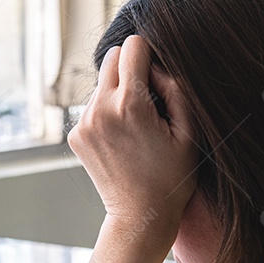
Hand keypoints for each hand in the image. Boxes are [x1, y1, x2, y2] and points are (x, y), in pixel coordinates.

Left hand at [68, 35, 199, 245]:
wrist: (140, 216)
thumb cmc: (172, 177)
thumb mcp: (188, 131)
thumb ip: (175, 87)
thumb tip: (156, 64)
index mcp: (130, 104)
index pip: (133, 46)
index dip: (150, 58)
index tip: (158, 83)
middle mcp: (100, 109)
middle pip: (112, 57)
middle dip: (131, 70)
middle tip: (148, 103)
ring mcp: (83, 123)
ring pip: (101, 82)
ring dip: (117, 93)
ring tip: (135, 128)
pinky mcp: (75, 135)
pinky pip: (92, 106)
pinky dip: (106, 113)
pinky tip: (121, 139)